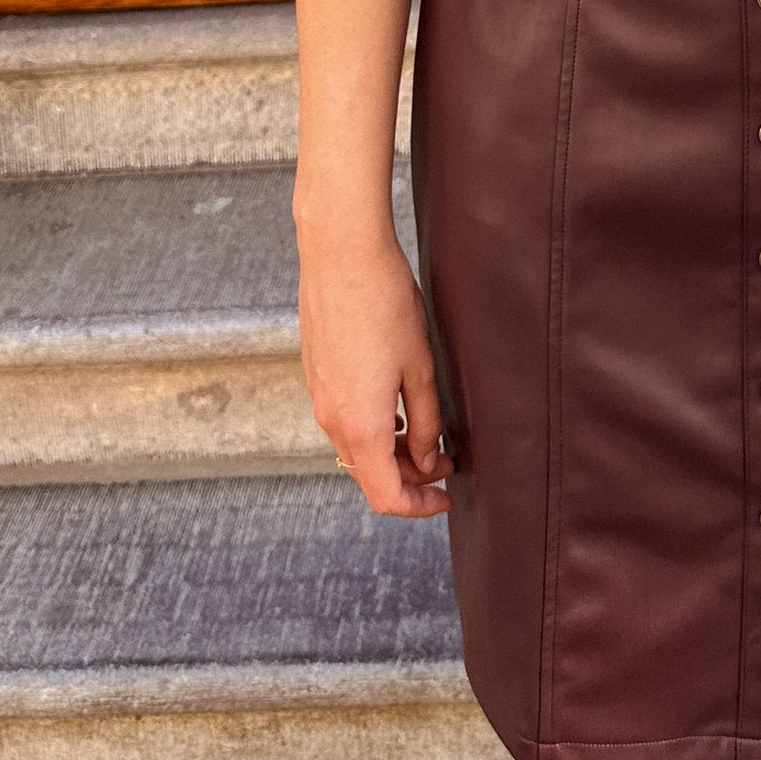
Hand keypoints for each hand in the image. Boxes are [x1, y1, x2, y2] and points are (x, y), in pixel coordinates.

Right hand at [298, 227, 452, 516]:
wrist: (341, 253)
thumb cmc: (385, 303)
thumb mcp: (420, 367)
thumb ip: (425, 422)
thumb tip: (425, 459)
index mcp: (360, 425)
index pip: (386, 496)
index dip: (419, 506)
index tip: (445, 496)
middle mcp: (331, 418)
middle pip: (368, 475)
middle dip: (408, 478)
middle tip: (444, 460)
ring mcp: (318, 396)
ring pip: (354, 448)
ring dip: (388, 453)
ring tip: (424, 432)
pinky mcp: (315, 374)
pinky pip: (342, 420)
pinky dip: (370, 428)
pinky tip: (394, 405)